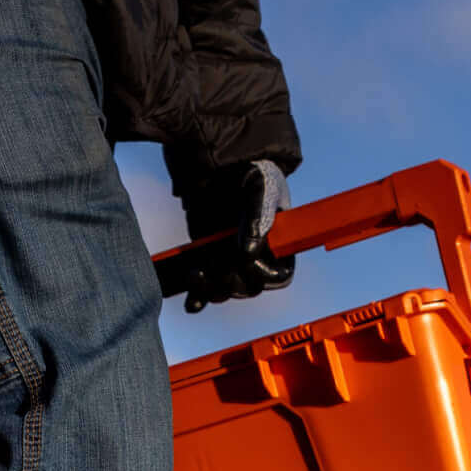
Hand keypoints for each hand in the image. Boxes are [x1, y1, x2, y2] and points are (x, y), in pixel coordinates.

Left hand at [177, 158, 294, 312]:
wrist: (221, 166)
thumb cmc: (251, 174)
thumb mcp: (260, 189)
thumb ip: (260, 217)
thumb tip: (248, 252)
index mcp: (280, 247)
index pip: (277, 276)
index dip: (262, 275)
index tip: (245, 259)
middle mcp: (257, 260)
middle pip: (248, 288)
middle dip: (232, 282)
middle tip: (216, 268)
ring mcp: (231, 263)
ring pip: (225, 291)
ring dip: (211, 290)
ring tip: (196, 274)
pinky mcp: (208, 261)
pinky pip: (205, 288)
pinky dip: (197, 297)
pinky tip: (190, 304)